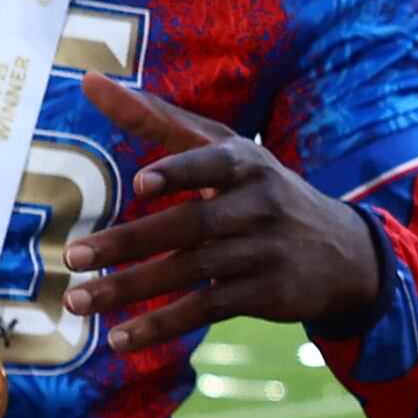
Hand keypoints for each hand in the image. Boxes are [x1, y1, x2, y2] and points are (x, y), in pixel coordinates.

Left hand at [71, 76, 385, 345]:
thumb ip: (156, 117)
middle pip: (190, 224)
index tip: (140, 183)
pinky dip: (162, 324)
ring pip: (191, 271)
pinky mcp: (265, 294)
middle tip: (74, 255)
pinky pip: (206, 308)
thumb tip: (90, 79)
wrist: (343, 252)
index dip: (180, 172)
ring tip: (78, 300)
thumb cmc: (258, 190)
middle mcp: (258, 205)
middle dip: (129, 242)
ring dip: (131, 288)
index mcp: (245, 163)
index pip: (212, 163)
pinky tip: (119, 337)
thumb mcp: (222, 148)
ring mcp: (263, 251)